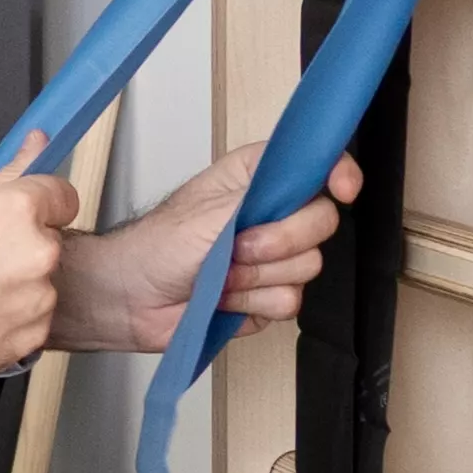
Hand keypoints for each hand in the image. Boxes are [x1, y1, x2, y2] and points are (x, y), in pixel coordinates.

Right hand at [0, 139, 79, 391]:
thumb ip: (7, 175)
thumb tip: (36, 144)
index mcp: (19, 211)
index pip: (64, 196)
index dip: (43, 205)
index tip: (27, 216)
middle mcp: (37, 253)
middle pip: (48, 242)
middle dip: (22, 249)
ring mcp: (38, 298)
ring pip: (40, 284)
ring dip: (17, 287)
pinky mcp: (33, 336)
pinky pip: (32, 321)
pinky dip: (11, 321)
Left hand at [53, 144, 362, 352]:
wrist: (130, 299)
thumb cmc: (157, 245)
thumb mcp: (213, 208)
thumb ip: (266, 195)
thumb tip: (312, 174)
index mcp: (259, 179)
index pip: (320, 167)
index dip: (340, 175)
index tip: (341, 191)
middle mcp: (272, 216)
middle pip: (321, 225)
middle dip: (279, 242)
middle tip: (238, 247)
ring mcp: (273, 259)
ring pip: (307, 269)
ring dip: (257, 278)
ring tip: (219, 276)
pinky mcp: (266, 299)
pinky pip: (288, 304)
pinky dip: (252, 305)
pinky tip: (222, 299)